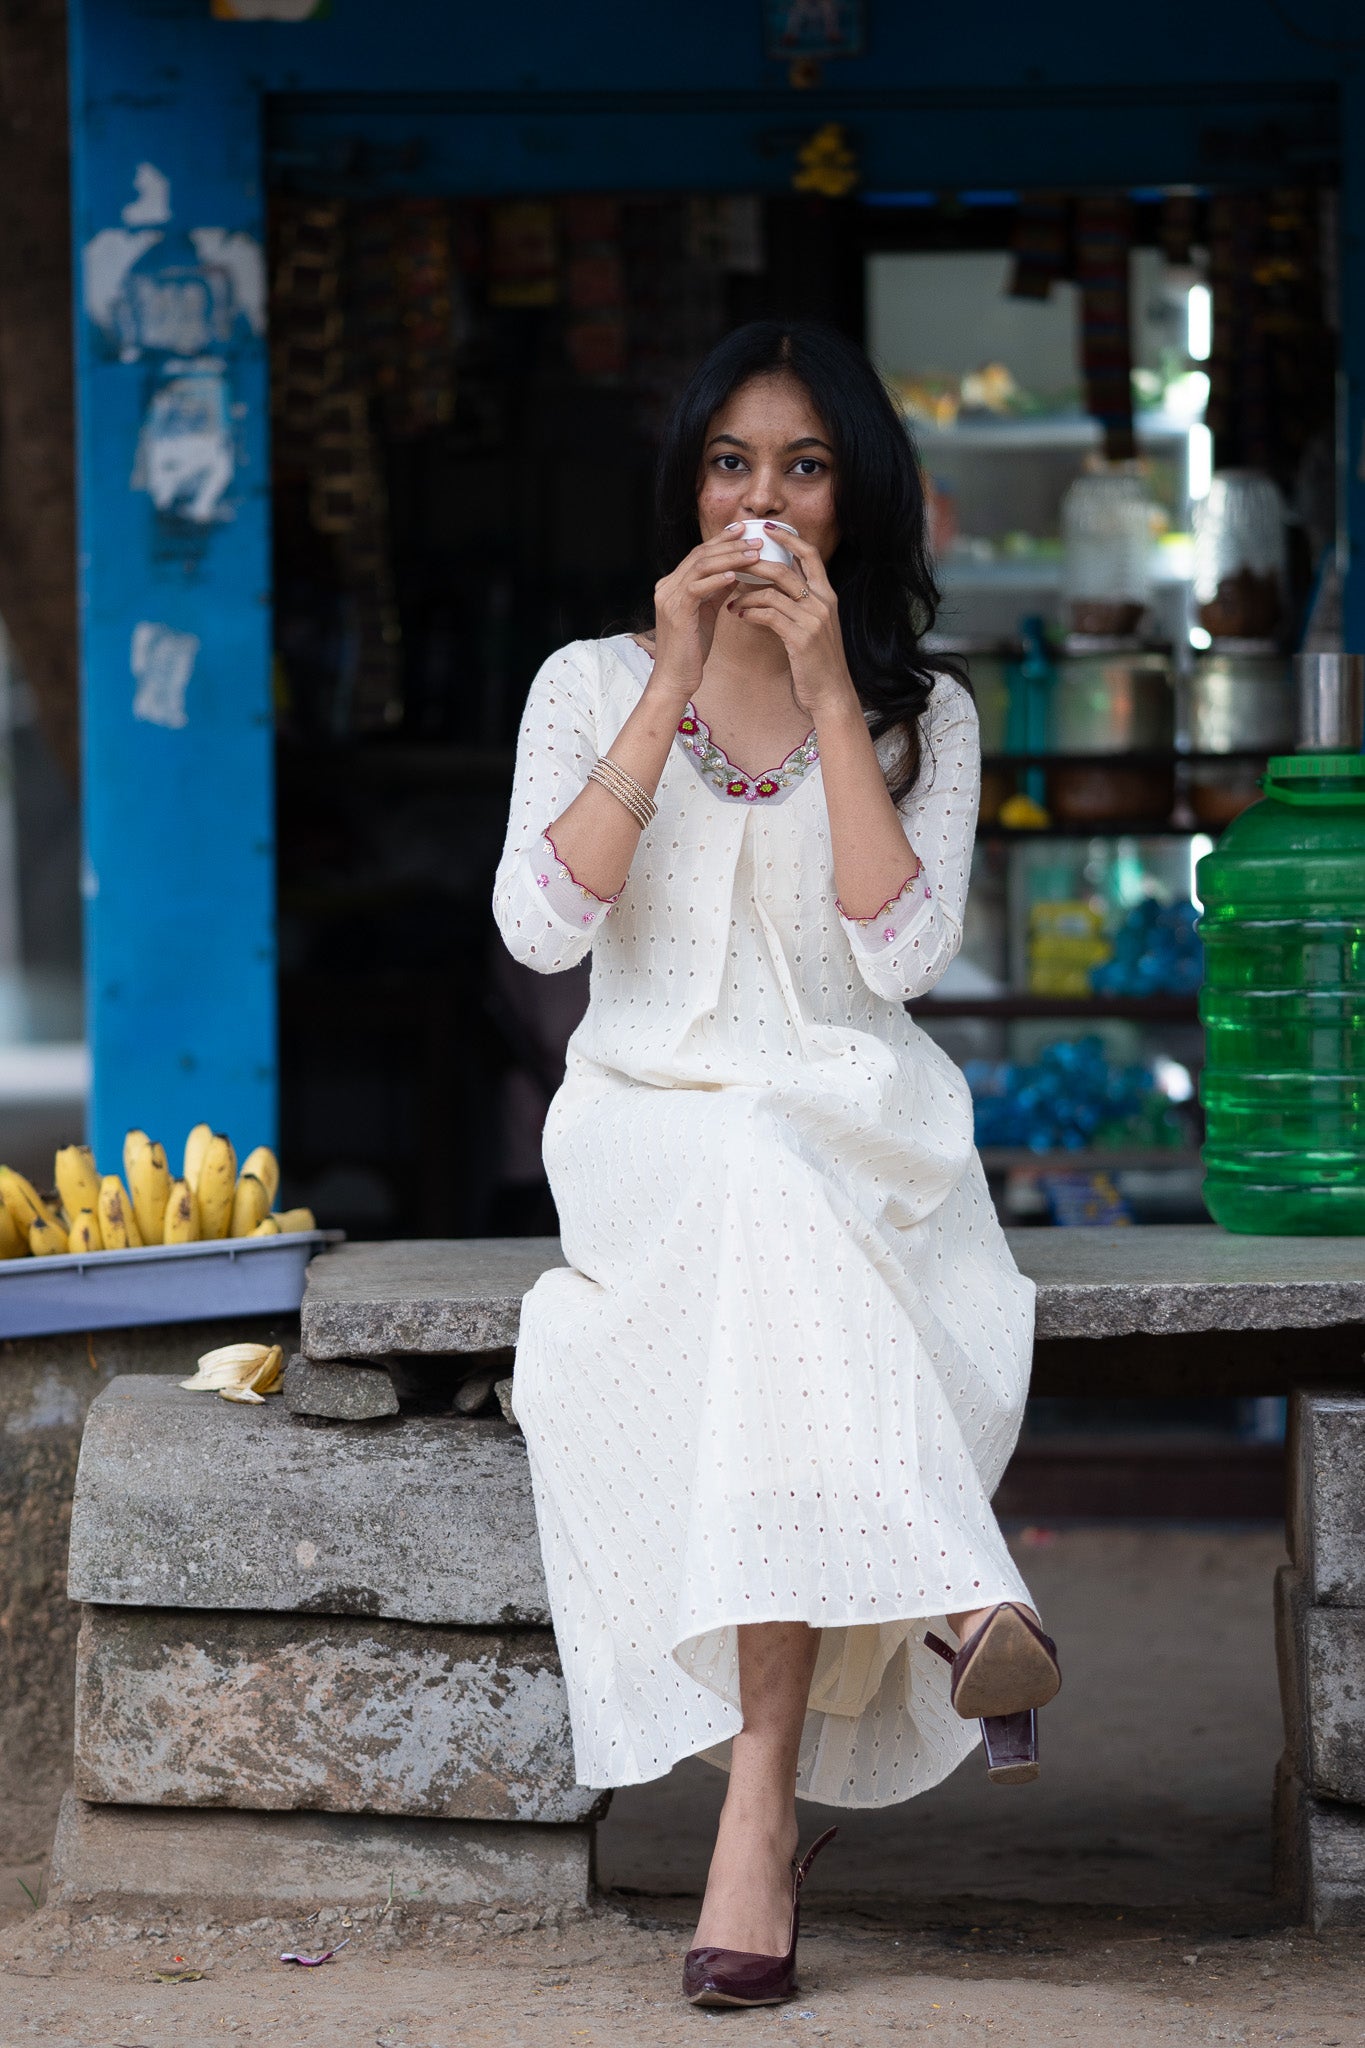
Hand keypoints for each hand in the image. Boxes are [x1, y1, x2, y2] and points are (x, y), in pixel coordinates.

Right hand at [650, 526, 764, 703]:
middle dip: (730, 545)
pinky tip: (737, 575)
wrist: (675, 678)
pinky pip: (697, 587)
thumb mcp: (706, 613)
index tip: (745, 530)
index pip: (699, 554)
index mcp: (673, 584)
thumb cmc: (692, 650)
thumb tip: (736, 571)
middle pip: (700, 554)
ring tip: (754, 554)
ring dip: (730, 558)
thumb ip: (716, 591)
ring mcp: (669, 598)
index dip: (722, 540)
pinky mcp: (675, 612)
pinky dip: (717, 579)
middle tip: (756, 539)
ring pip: (700, 566)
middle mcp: (667, 586)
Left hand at [727, 529, 855, 718]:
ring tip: (731, 600)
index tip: (768, 529)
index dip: (789, 538)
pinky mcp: (802, 638)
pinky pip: (769, 615)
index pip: (810, 554)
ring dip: (746, 595)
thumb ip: (801, 604)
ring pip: (772, 593)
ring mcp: (813, 619)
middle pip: (785, 569)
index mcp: (827, 596)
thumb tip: (776, 587)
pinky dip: (750, 613)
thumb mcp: (814, 626)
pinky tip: (739, 616)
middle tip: (732, 563)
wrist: (832, 693)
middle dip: (755, 564)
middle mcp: (823, 602)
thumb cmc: (818, 661)